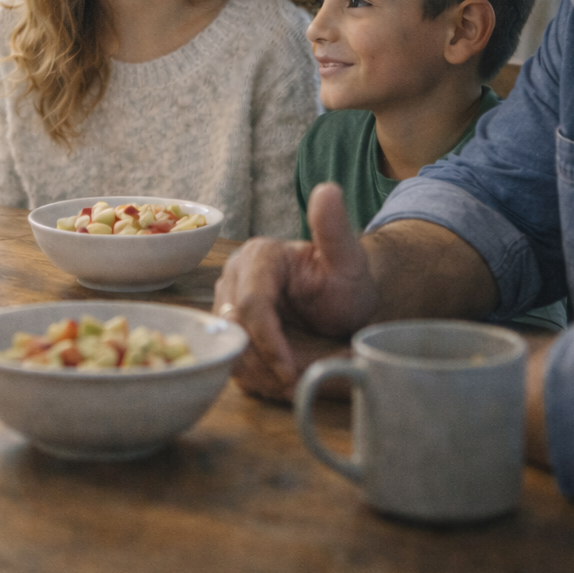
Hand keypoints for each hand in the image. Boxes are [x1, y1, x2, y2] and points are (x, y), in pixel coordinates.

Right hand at [213, 183, 377, 398]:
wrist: (340, 301)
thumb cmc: (345, 282)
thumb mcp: (348, 259)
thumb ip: (335, 229)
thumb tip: (326, 190)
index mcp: (258, 256)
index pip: (251, 303)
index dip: (268, 340)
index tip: (291, 370)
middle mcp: (233, 277)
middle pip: (235, 329)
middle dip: (267, 361)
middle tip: (301, 382)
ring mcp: (225, 303)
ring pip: (229, 348)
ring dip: (262, 373)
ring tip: (299, 379)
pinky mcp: (227, 327)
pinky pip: (231, 360)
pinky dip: (257, 376)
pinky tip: (283, 377)